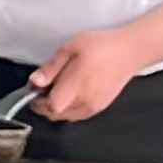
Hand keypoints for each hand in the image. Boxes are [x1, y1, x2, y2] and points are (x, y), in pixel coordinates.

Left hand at [29, 29, 150, 121]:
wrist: (129, 52)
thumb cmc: (100, 46)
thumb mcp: (70, 49)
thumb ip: (51, 68)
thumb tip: (34, 82)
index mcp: (77, 86)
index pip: (51, 107)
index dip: (38, 101)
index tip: (34, 89)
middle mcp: (86, 101)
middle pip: (55, 115)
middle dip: (44, 105)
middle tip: (43, 88)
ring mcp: (94, 107)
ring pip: (65, 117)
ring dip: (56, 108)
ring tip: (58, 88)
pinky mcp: (100, 108)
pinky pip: (77, 115)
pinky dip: (68, 109)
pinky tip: (70, 93)